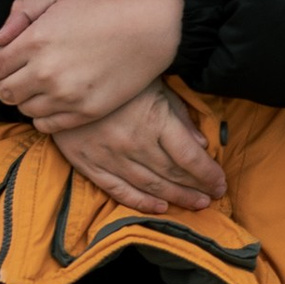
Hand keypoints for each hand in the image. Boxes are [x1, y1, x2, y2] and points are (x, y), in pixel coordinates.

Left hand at [0, 0, 185, 129]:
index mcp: (34, 41)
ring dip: (27, 99)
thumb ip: (22, 13)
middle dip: (6, 83)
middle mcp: (45, 72)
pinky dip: (45, 115)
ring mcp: (66, 96)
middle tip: (22, 73)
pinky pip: (48, 126)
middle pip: (3, 94)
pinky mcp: (86, 112)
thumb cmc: (104, 6)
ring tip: (43, 84)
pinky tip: (56, 99)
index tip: (2, 62)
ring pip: (24, 110)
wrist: (151, 25)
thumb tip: (0, 39)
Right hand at [51, 83, 227, 212]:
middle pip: (172, 174)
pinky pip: (118, 190)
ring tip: (195, 205)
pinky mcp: (89, 163)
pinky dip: (141, 202)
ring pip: (150, 185)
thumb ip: (178, 113)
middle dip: (197, 189)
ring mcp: (110, 156)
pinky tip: (159, 207)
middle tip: (212, 199)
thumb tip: (201, 145)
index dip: (208, 174)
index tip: (220, 183)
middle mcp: (134, 142)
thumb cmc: (116, 76)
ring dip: (176, 198)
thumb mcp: (154, 84)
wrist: (63, 76)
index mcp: (154, 119)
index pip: (189, 157)